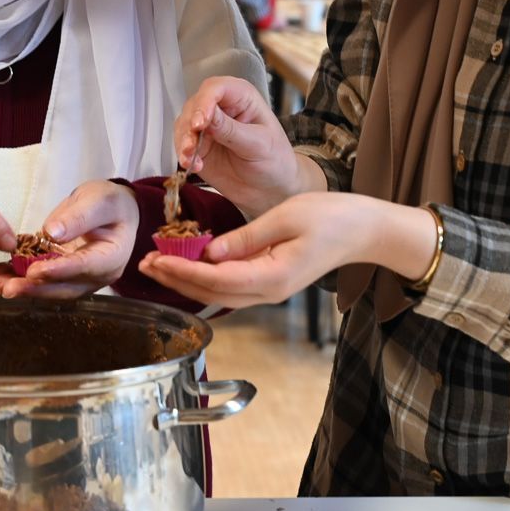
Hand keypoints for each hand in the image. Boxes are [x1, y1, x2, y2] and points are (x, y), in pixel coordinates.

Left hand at [0, 181, 138, 300]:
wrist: (114, 211)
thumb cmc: (110, 203)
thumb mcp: (99, 201)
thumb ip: (79, 217)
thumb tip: (53, 233)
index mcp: (110, 257)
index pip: (83, 267)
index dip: (58, 271)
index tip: (34, 271)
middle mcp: (95, 275)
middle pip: (64, 287)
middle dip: (34, 288)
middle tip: (8, 288)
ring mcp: (79, 279)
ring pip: (50, 289)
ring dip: (24, 289)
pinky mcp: (63, 275)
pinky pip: (42, 281)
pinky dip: (21, 280)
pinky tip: (0, 277)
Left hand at [139, 191, 402, 308]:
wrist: (364, 230)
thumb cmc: (332, 217)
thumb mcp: (287, 217)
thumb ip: (246, 237)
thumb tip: (210, 251)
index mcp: (274, 277)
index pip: (218, 279)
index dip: (184, 271)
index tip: (158, 259)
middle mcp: (269, 291)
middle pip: (212, 294)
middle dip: (176, 280)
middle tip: (145, 263)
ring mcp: (270, 290)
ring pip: (218, 294)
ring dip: (186, 282)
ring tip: (156, 266)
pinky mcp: (269, 281)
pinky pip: (230, 287)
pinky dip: (204, 278)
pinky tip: (186, 266)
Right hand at [173, 76, 317, 218]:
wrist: (270, 189)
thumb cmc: (275, 160)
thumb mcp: (258, 144)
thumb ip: (232, 130)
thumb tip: (209, 116)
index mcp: (241, 97)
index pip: (216, 88)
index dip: (205, 102)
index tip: (200, 122)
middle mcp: (221, 107)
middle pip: (195, 105)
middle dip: (190, 125)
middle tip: (192, 144)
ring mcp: (207, 127)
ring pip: (184, 125)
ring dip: (184, 142)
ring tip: (190, 158)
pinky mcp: (198, 146)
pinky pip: (183, 145)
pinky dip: (184, 155)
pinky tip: (193, 165)